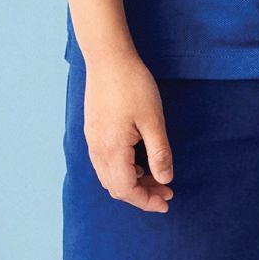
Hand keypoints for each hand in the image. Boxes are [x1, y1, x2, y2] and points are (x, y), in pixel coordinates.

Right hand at [82, 47, 174, 212]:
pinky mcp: (92, 132)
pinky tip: (138, 161)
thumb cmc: (133, 85)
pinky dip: (122, 170)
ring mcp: (92, 140)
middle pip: (116, 188)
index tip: (166, 202)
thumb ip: (159, 153)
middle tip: (166, 190)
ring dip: (132, 182)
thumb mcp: (153, 120)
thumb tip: (165, 179)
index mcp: (112, 149)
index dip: (147, 201)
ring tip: (155, 176)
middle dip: (141, 194)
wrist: (108, 58)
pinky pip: (104, 163)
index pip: (127, 189)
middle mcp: (97, 149)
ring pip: (109, 176)